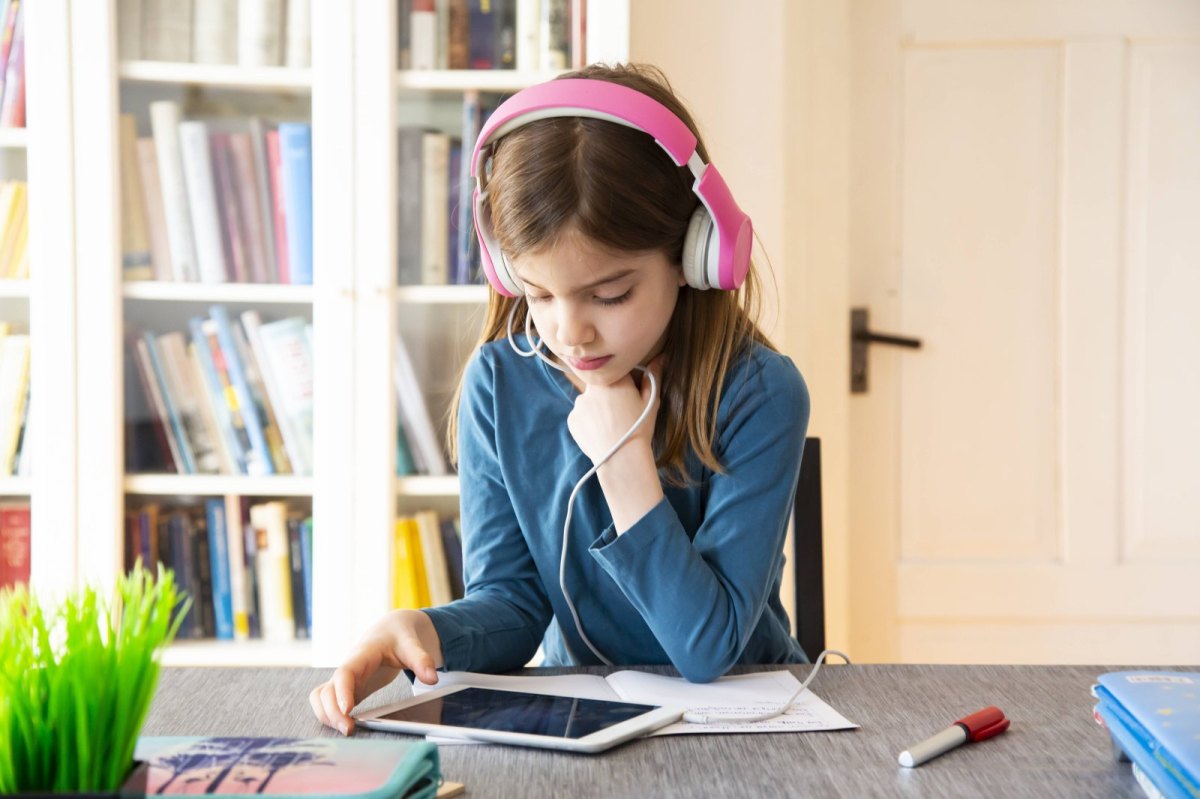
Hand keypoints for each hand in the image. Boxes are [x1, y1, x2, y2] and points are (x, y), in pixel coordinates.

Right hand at [309, 609, 442, 735]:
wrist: (390, 630)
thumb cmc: (397, 636)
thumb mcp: (412, 644)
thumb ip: (422, 659)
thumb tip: (431, 678)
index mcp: (361, 654)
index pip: (344, 673)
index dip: (342, 692)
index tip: (348, 710)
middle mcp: (347, 668)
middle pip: (325, 690)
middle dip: (332, 711)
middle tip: (349, 730)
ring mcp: (344, 680)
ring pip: (320, 697)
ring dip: (326, 715)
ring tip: (346, 730)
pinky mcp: (345, 690)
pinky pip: (326, 702)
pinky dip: (328, 714)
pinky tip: (343, 726)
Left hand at [567, 355, 663, 465]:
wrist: (622, 458)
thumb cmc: (640, 428)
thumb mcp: (651, 402)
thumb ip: (653, 377)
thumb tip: (660, 358)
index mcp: (613, 379)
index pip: (615, 374)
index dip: (622, 385)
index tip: (626, 398)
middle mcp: (593, 387)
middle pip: (600, 387)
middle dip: (606, 396)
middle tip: (618, 415)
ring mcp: (580, 403)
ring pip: (588, 402)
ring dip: (595, 409)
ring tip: (608, 426)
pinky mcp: (572, 419)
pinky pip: (580, 416)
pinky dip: (587, 422)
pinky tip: (599, 433)